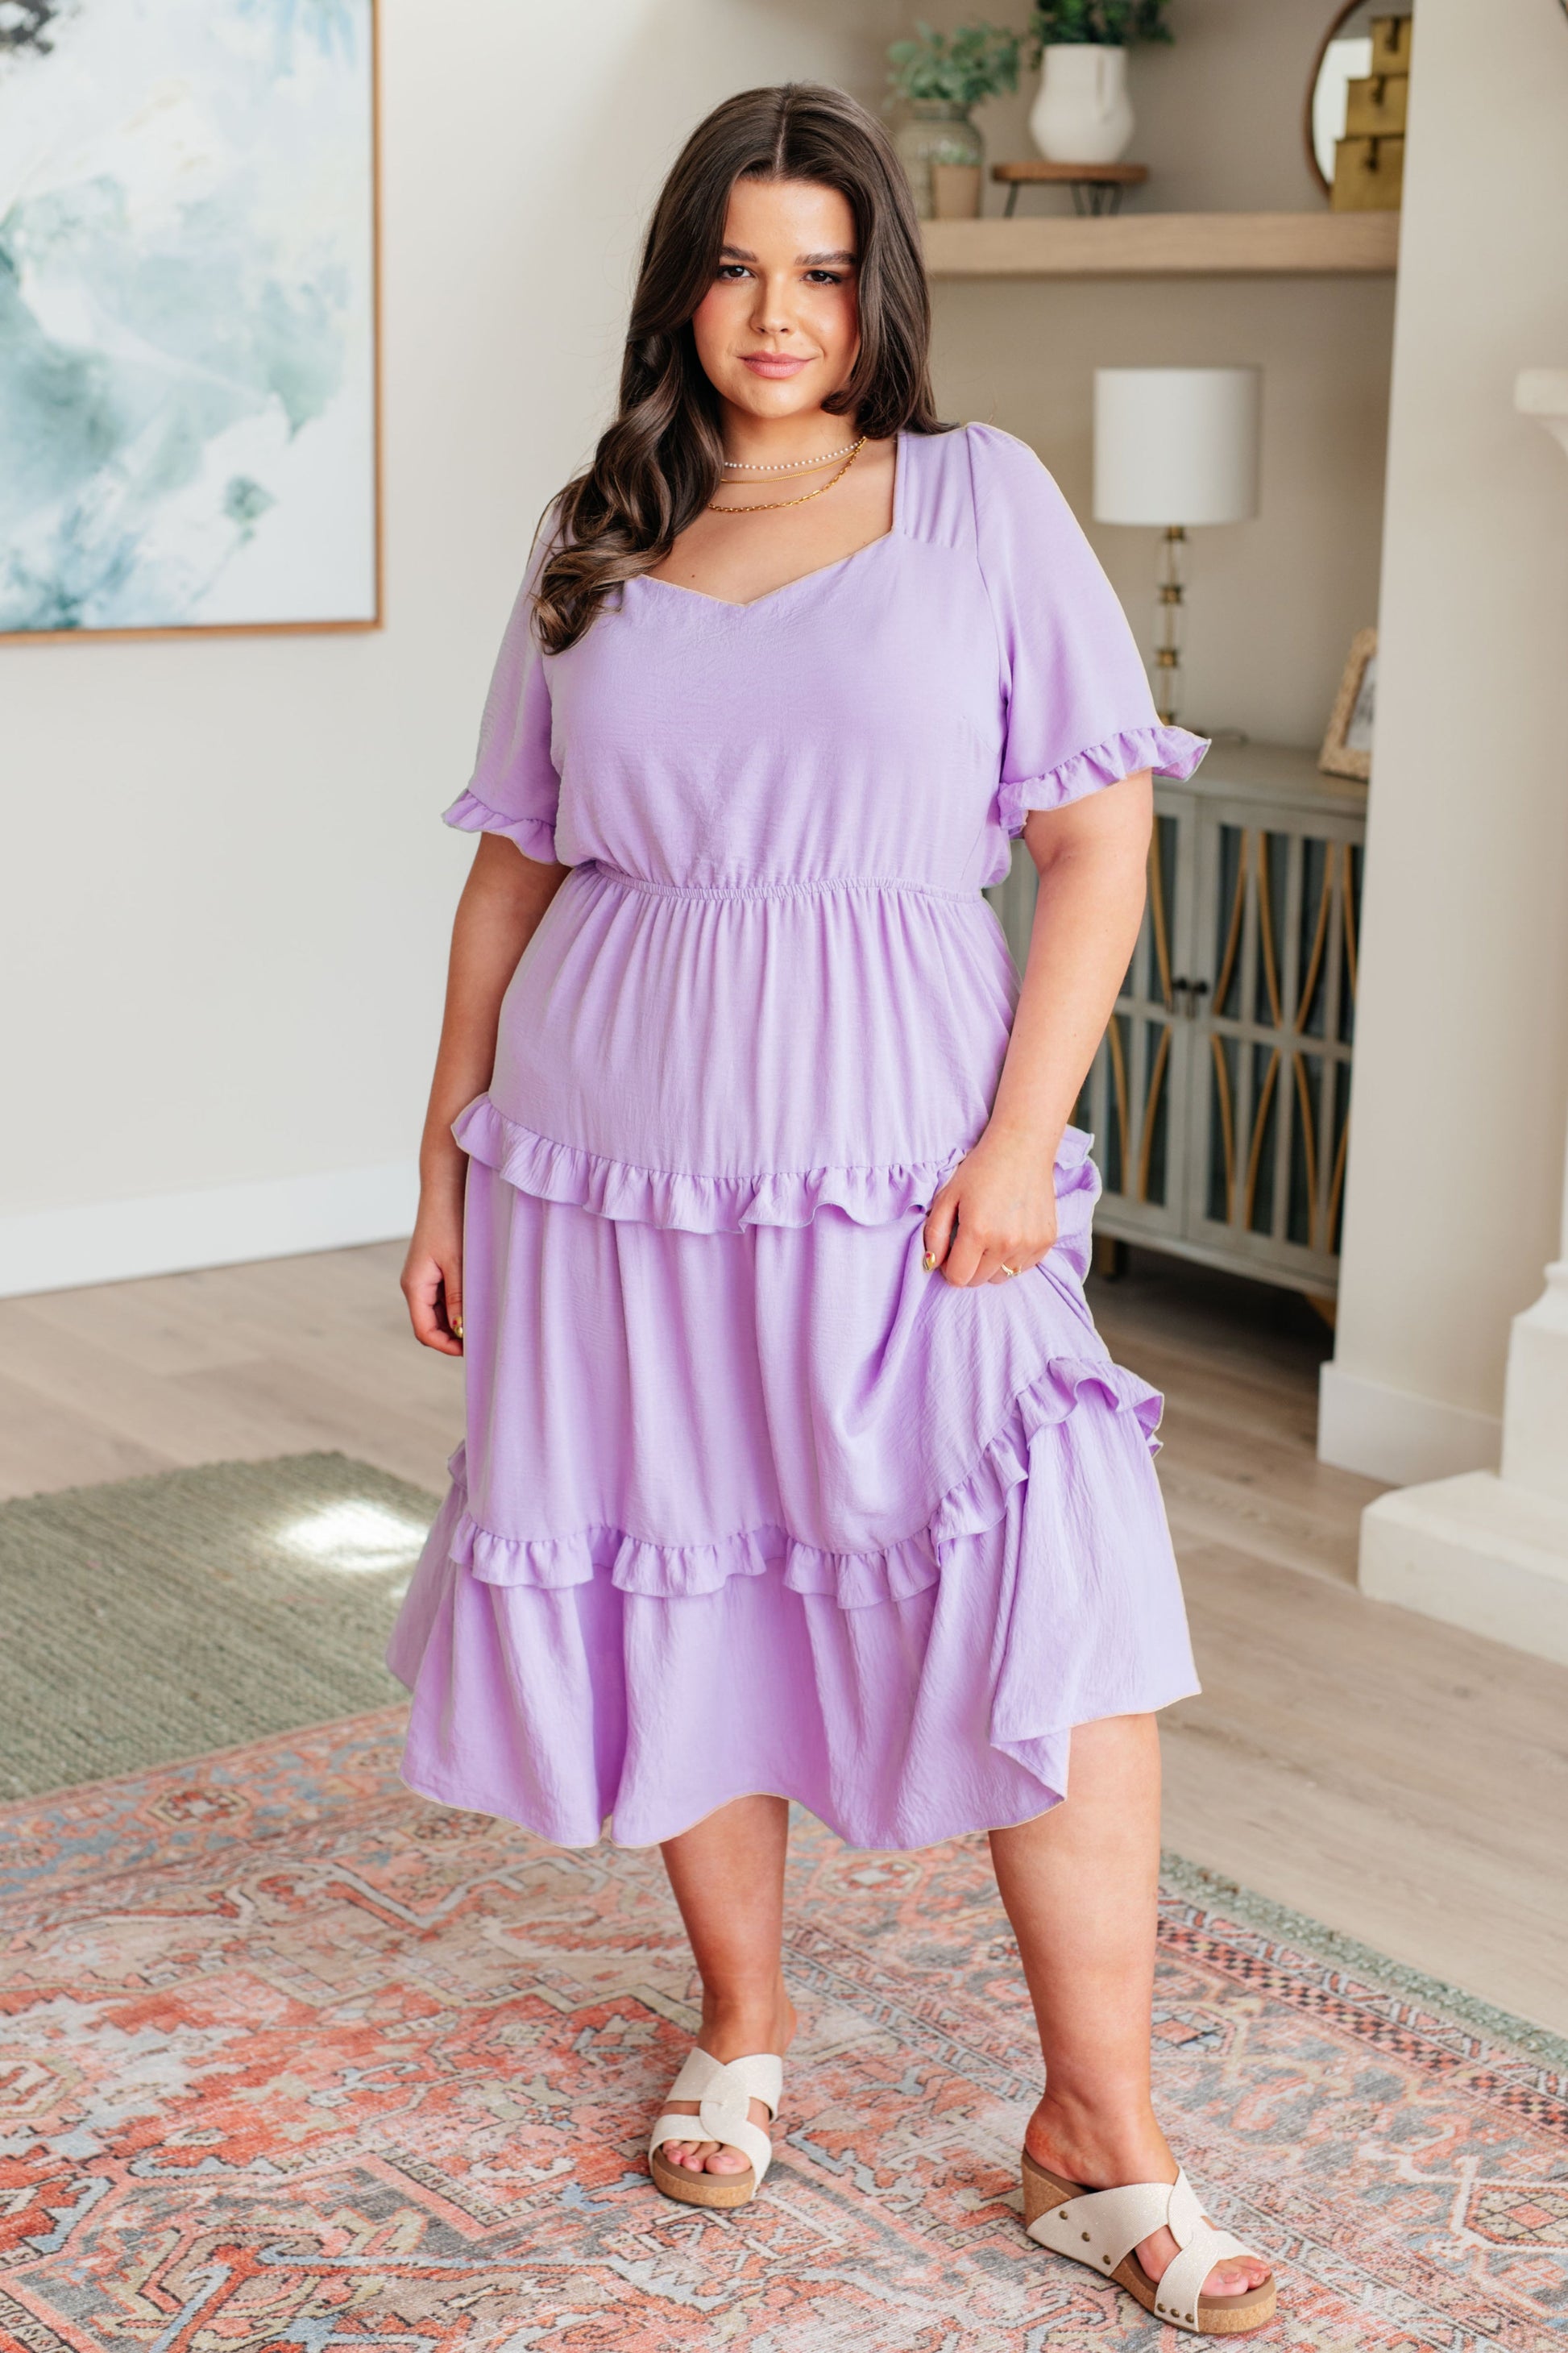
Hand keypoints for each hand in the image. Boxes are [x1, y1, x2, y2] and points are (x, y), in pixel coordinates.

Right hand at [401, 1173, 465, 1354]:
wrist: (445, 1190)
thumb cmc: (450, 1222)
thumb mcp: (458, 1264)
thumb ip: (459, 1299)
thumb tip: (462, 1332)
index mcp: (414, 1286)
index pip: (425, 1332)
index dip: (447, 1346)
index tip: (473, 1349)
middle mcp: (415, 1285)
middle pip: (430, 1326)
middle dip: (453, 1337)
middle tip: (482, 1339)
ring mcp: (423, 1279)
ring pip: (438, 1314)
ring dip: (457, 1321)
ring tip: (483, 1321)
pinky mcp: (432, 1271)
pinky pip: (443, 1298)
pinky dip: (458, 1306)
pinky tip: (478, 1303)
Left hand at [922, 1124, 1057, 1288]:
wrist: (1022, 1147)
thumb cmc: (980, 1170)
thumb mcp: (947, 1196)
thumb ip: (934, 1234)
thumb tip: (931, 1265)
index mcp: (978, 1232)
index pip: (958, 1278)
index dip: (949, 1267)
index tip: (951, 1251)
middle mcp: (1006, 1242)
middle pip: (979, 1280)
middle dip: (969, 1266)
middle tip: (970, 1239)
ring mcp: (1030, 1243)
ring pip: (1002, 1277)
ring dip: (991, 1264)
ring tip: (991, 1234)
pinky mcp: (1046, 1241)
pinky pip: (1024, 1267)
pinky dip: (1013, 1257)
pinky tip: (1010, 1231)